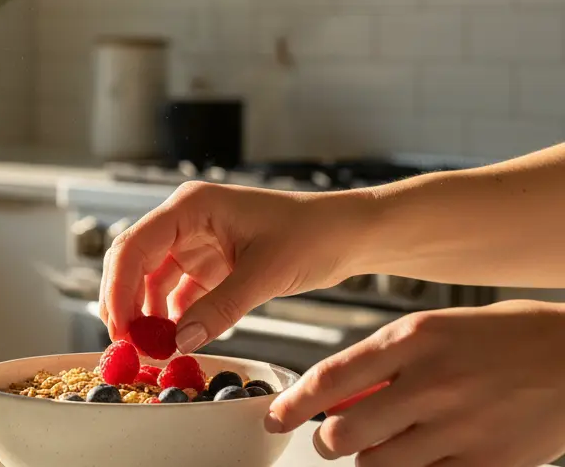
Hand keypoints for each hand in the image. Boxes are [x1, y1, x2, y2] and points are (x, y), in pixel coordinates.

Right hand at [98, 181, 370, 349]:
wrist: (350, 234)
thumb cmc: (314, 234)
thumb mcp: (267, 272)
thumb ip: (221, 308)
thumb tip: (180, 343)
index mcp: (191, 207)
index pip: (135, 246)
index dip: (119, 288)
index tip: (119, 329)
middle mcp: (186, 221)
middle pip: (134, 262)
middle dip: (125, 303)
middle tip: (126, 346)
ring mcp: (196, 242)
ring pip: (152, 280)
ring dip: (147, 314)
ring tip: (150, 350)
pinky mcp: (211, 264)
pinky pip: (178, 292)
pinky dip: (172, 317)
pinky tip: (175, 340)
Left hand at [268, 301, 564, 466]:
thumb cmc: (504, 336)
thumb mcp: (436, 328)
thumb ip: (385, 359)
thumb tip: (339, 392)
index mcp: (412, 339)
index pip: (330, 378)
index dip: (292, 405)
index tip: (276, 418)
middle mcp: (431, 383)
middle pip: (344, 432)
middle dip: (327, 441)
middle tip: (331, 438)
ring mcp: (459, 426)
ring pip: (376, 465)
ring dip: (368, 461)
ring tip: (383, 447)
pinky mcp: (487, 463)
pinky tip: (423, 457)